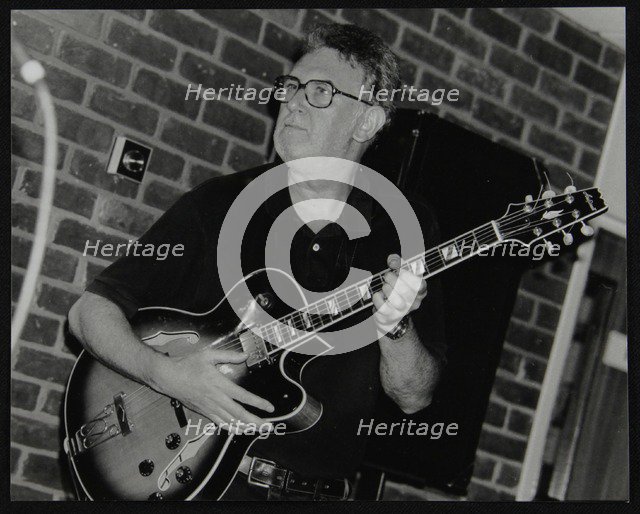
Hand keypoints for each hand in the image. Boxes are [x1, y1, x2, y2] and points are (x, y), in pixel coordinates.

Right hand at [154, 348, 274, 428]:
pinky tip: (239, 431)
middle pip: (239, 413)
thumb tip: (245, 355)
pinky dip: (231, 428)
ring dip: (246, 427)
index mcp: (219, 384)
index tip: (270, 407)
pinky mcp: (204, 412)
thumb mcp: (208, 355)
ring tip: (258, 430)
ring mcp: (209, 407)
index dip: (258, 403)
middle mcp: (216, 398)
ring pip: (230, 421)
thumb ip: (228, 355)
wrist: (168, 377)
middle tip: (269, 426)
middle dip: (255, 421)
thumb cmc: (188, 364)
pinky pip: (220, 423)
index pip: (243, 396)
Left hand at [372, 254, 426, 336]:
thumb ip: (397, 262)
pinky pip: (382, 307)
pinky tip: (379, 295)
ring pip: (395, 300)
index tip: (399, 270)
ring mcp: (402, 311)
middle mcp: (413, 303)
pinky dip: (378, 298)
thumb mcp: (400, 273)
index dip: (407, 275)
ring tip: (385, 287)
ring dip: (386, 289)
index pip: (419, 284)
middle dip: (392, 279)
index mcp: (420, 291)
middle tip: (387, 276)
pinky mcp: (390, 317)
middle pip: (405, 291)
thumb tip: (392, 260)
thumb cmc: (396, 289)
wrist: (390, 314)